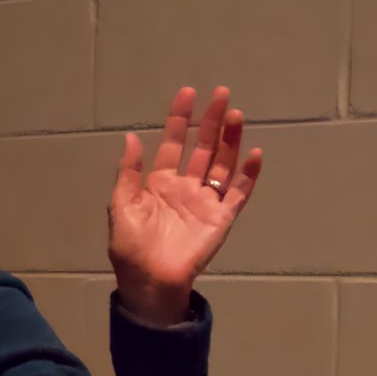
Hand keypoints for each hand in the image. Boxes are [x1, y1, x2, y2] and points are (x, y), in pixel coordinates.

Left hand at [108, 85, 263, 324]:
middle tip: (220, 94)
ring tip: (234, 114)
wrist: (150, 281)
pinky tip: (254, 153)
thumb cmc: (131, 247)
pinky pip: (238, 193)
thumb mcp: (122, 206)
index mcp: (160, 184)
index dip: (180, 120)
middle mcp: (186, 188)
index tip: (187, 94)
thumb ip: (129, 173)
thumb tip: (130, 138)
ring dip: (229, 140)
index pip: (173, 144)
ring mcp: (206, 201)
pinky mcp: (222, 218)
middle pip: (202, 148)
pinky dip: (248, 174)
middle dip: (210, 121)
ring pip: (222, 164)